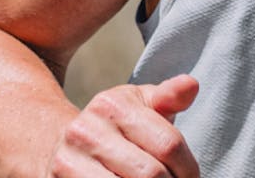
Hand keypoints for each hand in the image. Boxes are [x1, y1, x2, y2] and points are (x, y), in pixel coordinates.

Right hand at [47, 74, 199, 176]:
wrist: (62, 144)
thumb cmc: (117, 124)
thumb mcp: (141, 104)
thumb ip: (169, 98)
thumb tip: (192, 85)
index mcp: (113, 104)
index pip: (168, 144)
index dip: (187, 168)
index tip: (191, 177)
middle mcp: (88, 130)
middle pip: (150, 174)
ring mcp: (68, 161)